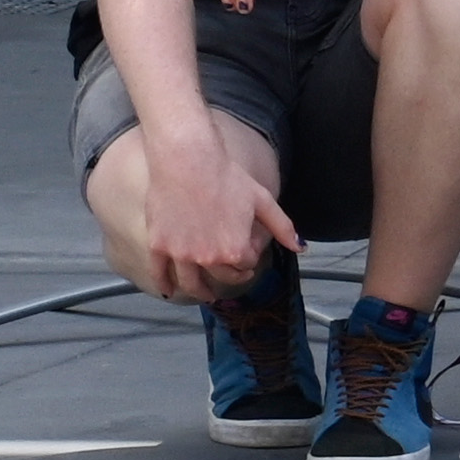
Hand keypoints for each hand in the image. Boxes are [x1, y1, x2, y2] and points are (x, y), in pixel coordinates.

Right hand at [138, 128, 297, 304]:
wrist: (188, 163)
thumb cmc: (228, 178)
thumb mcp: (263, 201)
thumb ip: (282, 228)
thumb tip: (301, 247)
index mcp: (235, 249)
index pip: (246, 263)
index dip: (251, 256)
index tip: (250, 248)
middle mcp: (207, 258)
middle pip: (222, 276)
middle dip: (232, 276)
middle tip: (234, 275)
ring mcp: (180, 254)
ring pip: (191, 283)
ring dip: (201, 292)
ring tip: (206, 295)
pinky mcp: (159, 246)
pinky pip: (159, 273)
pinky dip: (164, 284)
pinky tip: (170, 290)